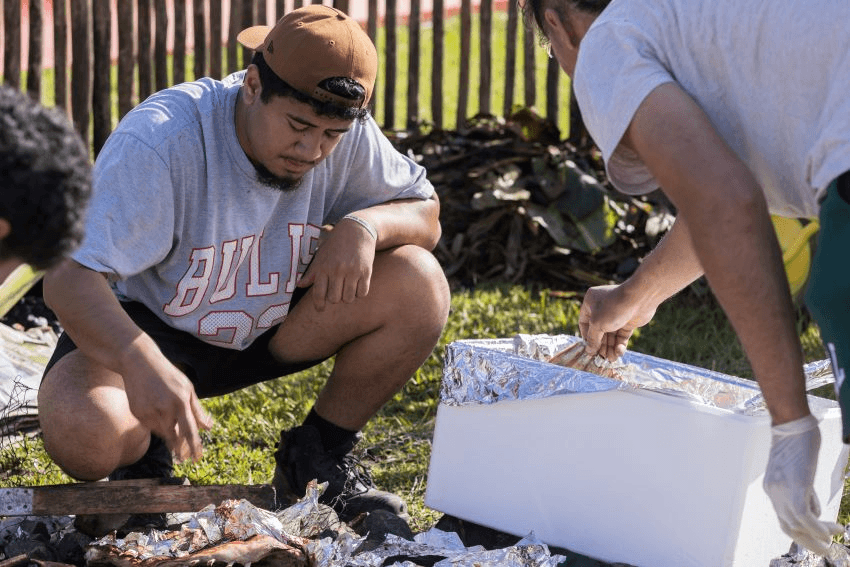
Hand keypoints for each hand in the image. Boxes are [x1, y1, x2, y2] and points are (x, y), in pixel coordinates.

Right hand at [120, 340, 212, 462]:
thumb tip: (208, 428)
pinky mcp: (138, 414)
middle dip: (181, 449)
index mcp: (180, 401)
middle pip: (175, 437)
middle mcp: (164, 408)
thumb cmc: (168, 376)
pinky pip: (151, 427)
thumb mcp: (187, 388)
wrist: (139, 362)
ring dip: (170, 435)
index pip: (189, 431)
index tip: (197, 459)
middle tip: (185, 457)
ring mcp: (149, 412)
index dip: (194, 447)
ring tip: (172, 428)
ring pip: (163, 433)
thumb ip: (197, 410)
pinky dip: (157, 425)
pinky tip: (157, 412)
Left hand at [297, 218, 375, 310]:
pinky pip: (362, 293)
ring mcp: (352, 271)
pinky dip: (360, 292)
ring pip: (349, 298)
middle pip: (335, 299)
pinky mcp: (366, 271)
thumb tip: (299, 285)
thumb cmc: (336, 244)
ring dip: (348, 296)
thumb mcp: (321, 256)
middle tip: (337, 291)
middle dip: (336, 299)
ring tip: (348, 288)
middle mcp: (337, 270)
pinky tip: (357, 284)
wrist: (357, 230)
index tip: (320, 309)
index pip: (318, 293)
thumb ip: (312, 273)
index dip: (319, 305)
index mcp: (324, 267)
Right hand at [578, 284, 655, 360]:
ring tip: (611, 359)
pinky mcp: (628, 321)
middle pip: (599, 331)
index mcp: (591, 303)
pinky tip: (619, 352)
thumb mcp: (597, 324)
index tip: (589, 349)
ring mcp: (616, 314)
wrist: (640, 299)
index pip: (584, 322)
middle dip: (601, 345)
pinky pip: (622, 335)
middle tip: (601, 358)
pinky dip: (620, 344)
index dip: (586, 336)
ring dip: (610, 347)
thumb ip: (592, 339)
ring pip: (611, 335)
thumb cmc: (613, 307)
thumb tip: (589, 351)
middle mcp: (603, 308)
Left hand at [764, 414, 842, 555]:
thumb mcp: (798, 470)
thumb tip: (814, 508)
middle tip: (824, 548)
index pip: (783, 517)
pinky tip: (832, 530)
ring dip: (817, 537)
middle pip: (787, 527)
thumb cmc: (797, 441)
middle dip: (807, 541)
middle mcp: (773, 492)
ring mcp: (783, 490)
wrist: (791, 424)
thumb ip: (803, 489)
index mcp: (772, 488)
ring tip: (832, 540)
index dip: (801, 530)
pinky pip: (806, 518)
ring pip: (797, 526)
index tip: (818, 535)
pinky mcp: (796, 487)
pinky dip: (819, 529)